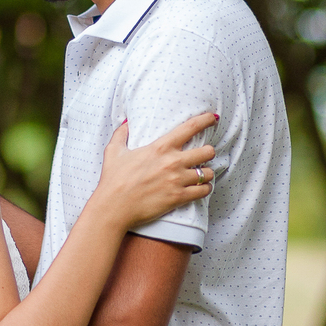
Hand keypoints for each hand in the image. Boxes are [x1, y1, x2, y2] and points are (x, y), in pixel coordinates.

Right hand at [96, 113, 216, 226]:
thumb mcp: (113, 151)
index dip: (205, 120)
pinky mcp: (179, 198)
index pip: (190, 128)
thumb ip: (121, 133)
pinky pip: (203, 191)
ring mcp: (177, 180)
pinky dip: (205, 189)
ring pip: (207, 173)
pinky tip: (200, 188)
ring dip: (206, 173)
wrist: (114, 206)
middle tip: (203, 155)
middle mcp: (172, 162)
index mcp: (160, 147)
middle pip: (207, 151)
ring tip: (201, 174)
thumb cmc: (113, 179)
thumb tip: (127, 123)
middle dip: (208, 152)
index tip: (212, 118)